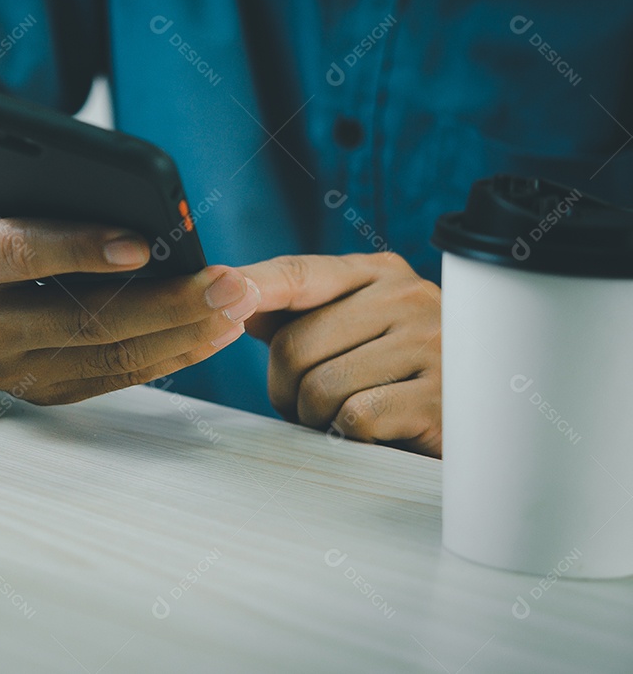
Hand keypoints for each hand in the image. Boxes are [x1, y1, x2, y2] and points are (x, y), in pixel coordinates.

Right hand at [0, 121, 261, 403]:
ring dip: (180, 336)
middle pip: (82, 321)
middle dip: (165, 305)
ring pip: (106, 359)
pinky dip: (164, 359)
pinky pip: (108, 379)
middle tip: (227, 283)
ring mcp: (8, 367)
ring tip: (235, 308)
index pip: (20, 255)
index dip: (80, 250)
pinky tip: (206, 333)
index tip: (141, 242)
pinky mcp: (36, 387)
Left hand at [239, 253, 441, 456]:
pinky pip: (353, 418)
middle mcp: (407, 297)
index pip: (301, 272)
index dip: (253, 285)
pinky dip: (350, 436)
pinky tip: (378, 433)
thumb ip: (299, 314)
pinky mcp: (439, 397)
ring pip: (318, 387)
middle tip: (314, 405)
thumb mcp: (358, 331)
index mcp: (380, 274)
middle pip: (293, 345)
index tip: (219, 289)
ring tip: (350, 418)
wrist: (489, 425)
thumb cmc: (404, 376)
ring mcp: (429, 343)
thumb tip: (232, 297)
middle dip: (286, 390)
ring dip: (317, 418)